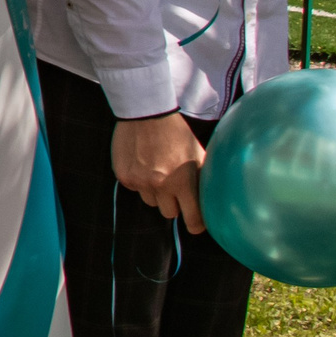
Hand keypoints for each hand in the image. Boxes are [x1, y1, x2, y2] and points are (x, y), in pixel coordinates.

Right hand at [112, 111, 205, 233]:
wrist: (146, 112)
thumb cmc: (176, 133)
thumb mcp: (197, 155)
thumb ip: (202, 180)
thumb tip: (211, 200)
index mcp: (183, 182)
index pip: (193, 219)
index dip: (196, 224)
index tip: (196, 223)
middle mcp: (160, 185)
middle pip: (169, 214)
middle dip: (174, 203)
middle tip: (174, 187)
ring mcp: (139, 182)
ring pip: (151, 202)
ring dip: (155, 192)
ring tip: (157, 170)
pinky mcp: (124, 176)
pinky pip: (135, 189)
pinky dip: (140, 180)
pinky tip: (142, 162)